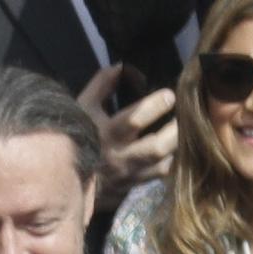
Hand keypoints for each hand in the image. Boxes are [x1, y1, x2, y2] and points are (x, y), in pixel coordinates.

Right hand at [77, 65, 177, 209]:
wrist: (68, 181)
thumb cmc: (77, 138)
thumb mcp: (83, 108)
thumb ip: (101, 85)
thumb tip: (122, 67)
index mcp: (107, 133)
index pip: (135, 119)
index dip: (155, 106)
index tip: (169, 95)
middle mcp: (121, 156)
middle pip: (156, 148)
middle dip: (174, 131)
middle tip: (184, 116)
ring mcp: (129, 175)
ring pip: (162, 166)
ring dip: (177, 148)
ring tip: (184, 132)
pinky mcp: (134, 186)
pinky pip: (159, 177)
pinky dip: (171, 163)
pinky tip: (175, 150)